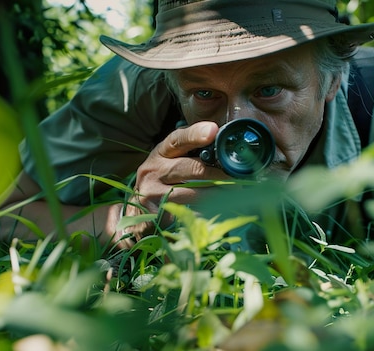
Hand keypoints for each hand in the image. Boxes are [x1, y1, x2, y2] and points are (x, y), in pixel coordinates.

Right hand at [121, 121, 227, 242]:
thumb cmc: (160, 184)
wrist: (133, 216)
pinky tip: (221, 212)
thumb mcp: (168, 164)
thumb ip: (189, 155)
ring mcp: (153, 194)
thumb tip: (224, 150)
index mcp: (160, 153)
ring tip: (238, 194)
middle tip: (240, 176)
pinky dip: (208, 213)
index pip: (178, 139)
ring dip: (219, 195)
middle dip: (219, 173)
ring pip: (194, 194)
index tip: (213, 130)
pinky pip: (190, 213)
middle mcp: (153, 171)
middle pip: (191, 168)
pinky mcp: (157, 214)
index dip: (196, 134)